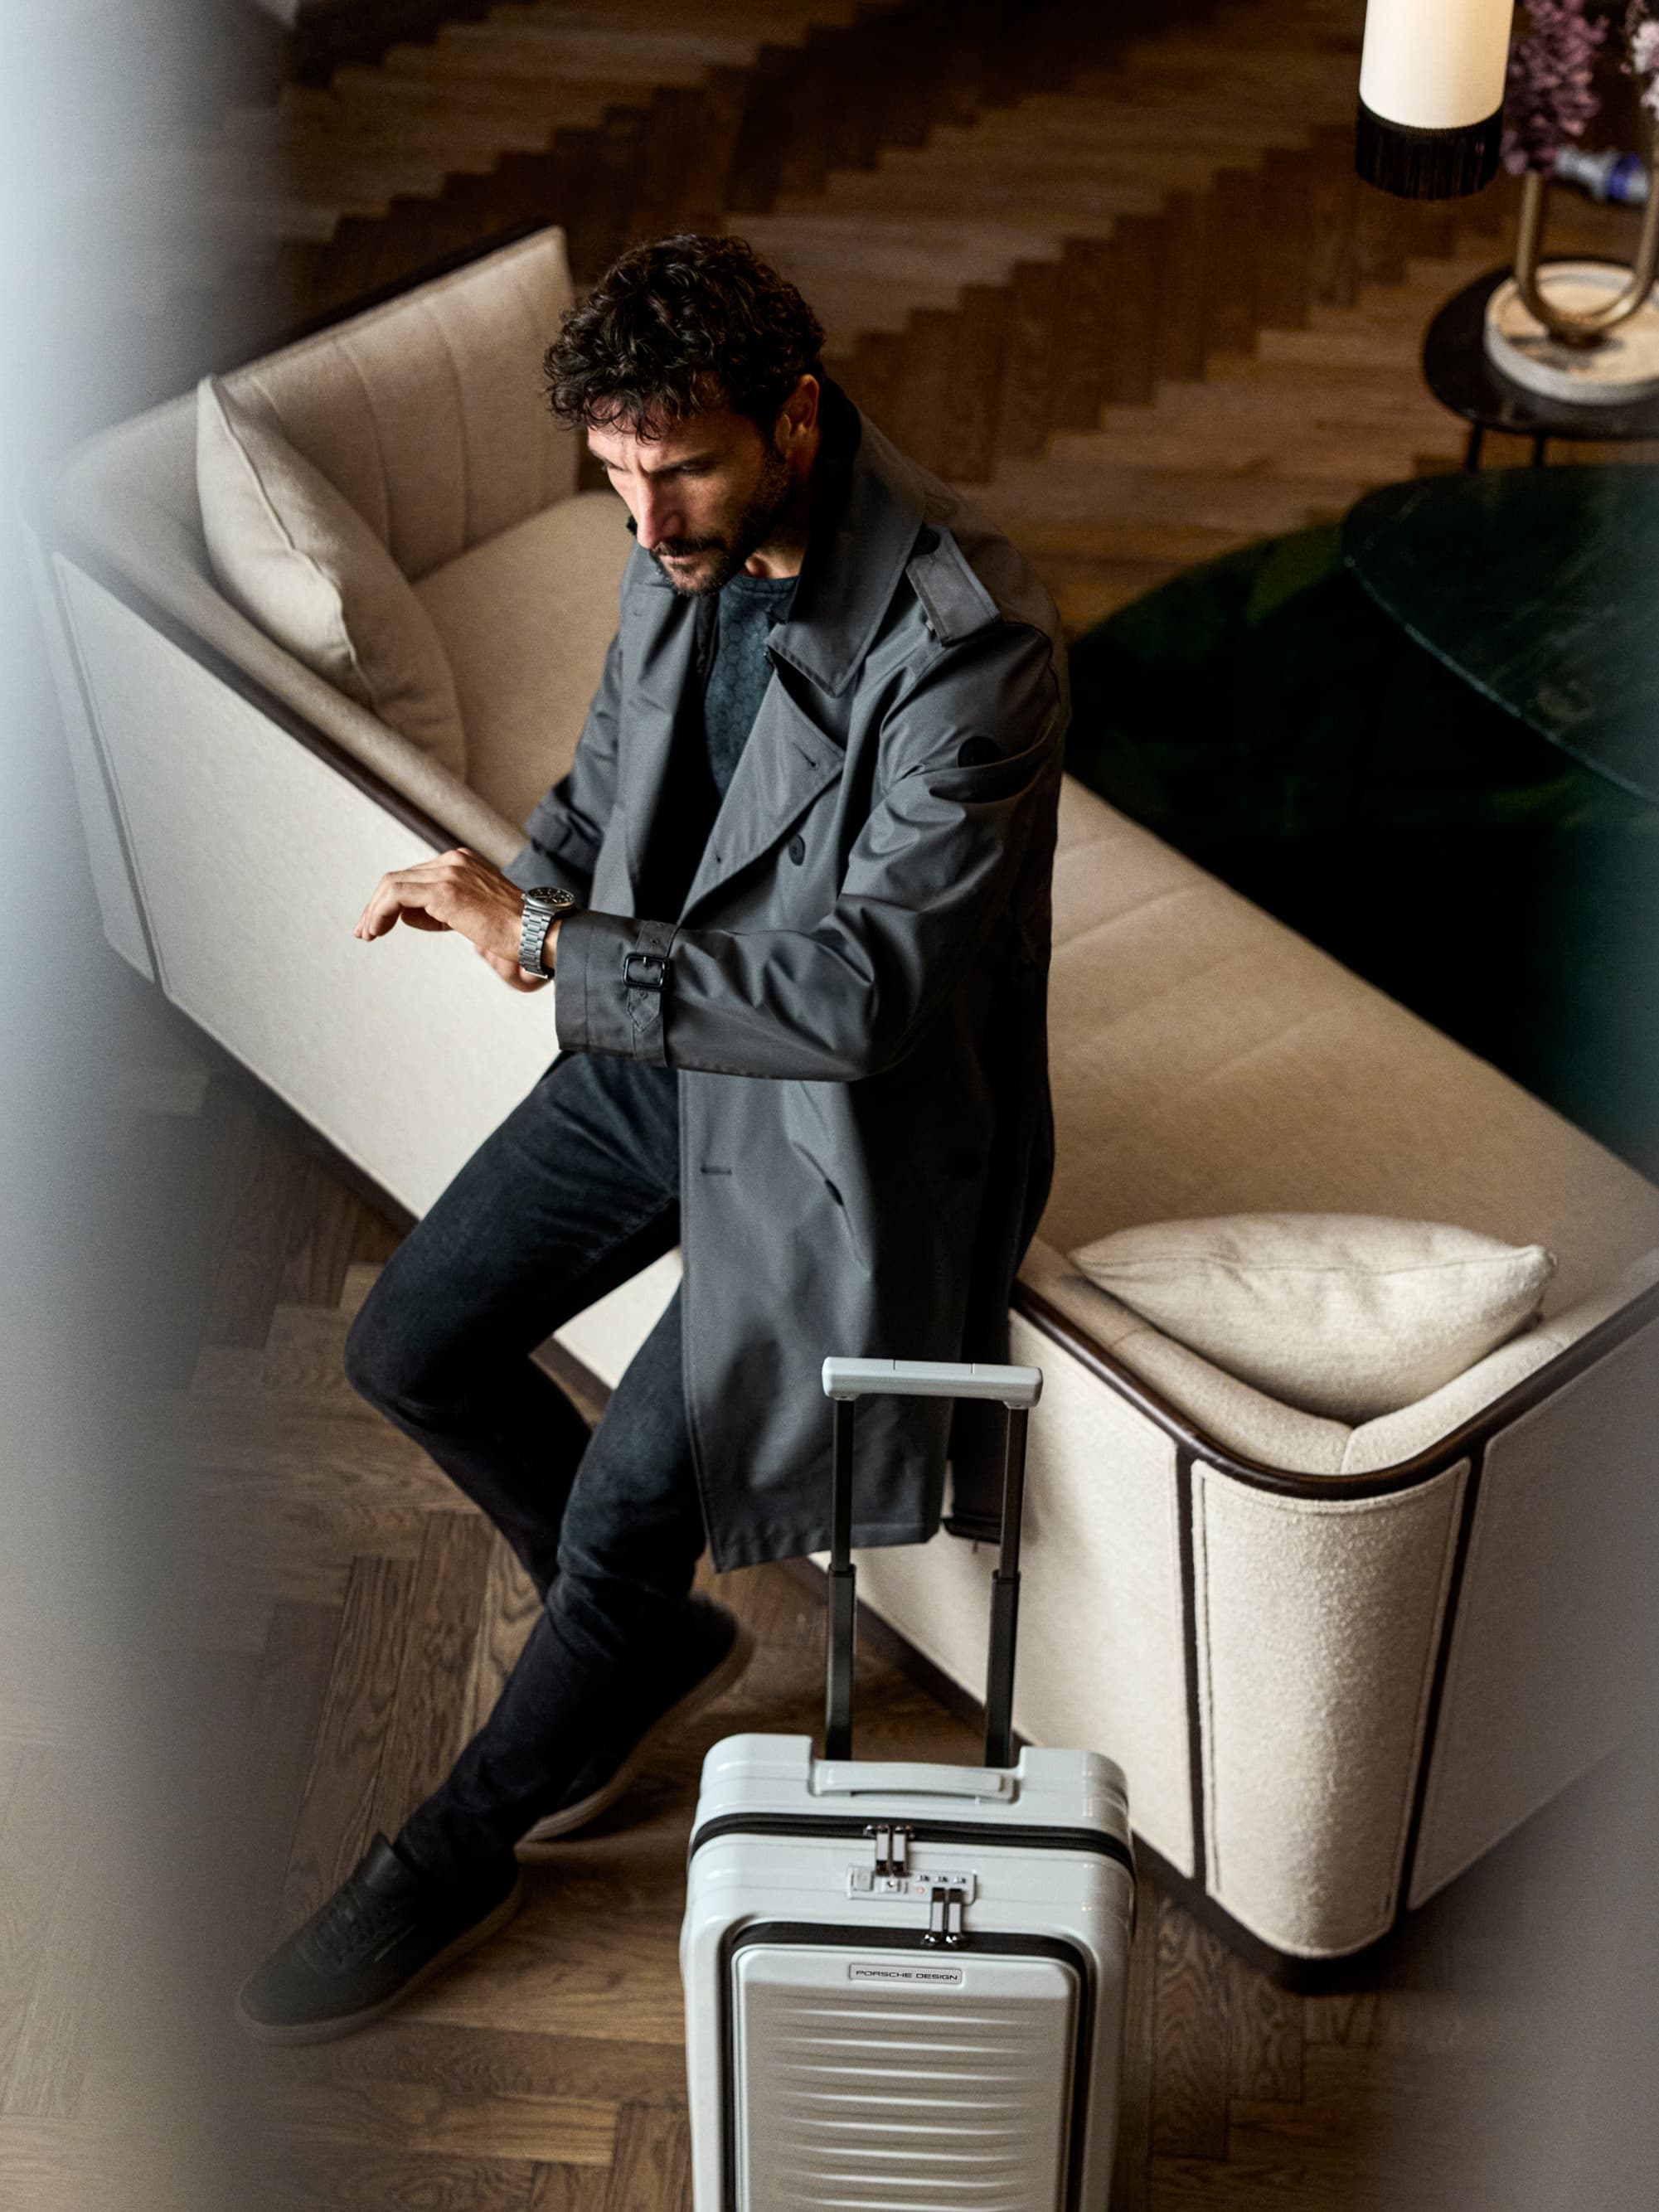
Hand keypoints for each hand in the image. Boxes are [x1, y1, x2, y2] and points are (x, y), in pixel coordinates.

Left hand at [355, 848, 546, 985]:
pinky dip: (379, 912)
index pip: (416, 876)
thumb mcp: (474, 913)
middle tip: (365, 930)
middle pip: (401, 878)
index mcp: (463, 861)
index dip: (393, 900)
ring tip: (367, 933)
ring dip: (374, 910)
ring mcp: (448, 872)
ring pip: (393, 885)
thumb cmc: (512, 930)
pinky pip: (396, 896)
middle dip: (377, 905)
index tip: (380, 922)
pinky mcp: (443, 890)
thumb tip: (409, 916)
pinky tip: (375, 931)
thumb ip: (443, 910)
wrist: (535, 932)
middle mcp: (454, 860)